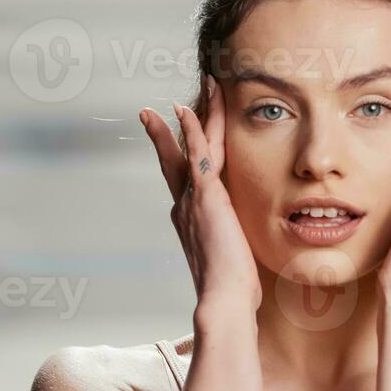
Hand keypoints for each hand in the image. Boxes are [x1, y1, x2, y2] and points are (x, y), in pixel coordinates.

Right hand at [139, 75, 262, 317]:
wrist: (223, 297)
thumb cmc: (229, 290)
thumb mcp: (228, 264)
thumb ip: (227, 253)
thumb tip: (238, 264)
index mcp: (189, 220)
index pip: (183, 180)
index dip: (177, 160)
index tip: (170, 147)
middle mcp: (184, 205)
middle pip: (173, 159)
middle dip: (164, 133)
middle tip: (152, 112)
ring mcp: (193, 198)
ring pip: (191, 148)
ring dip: (190, 117)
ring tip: (188, 93)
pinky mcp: (206, 194)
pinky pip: (198, 152)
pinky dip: (192, 129)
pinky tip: (188, 109)